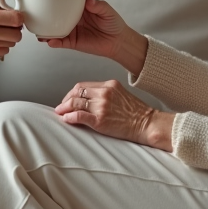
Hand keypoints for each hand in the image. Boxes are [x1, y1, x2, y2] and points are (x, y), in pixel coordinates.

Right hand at [41, 0, 148, 75]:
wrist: (119, 41)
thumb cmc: (114, 23)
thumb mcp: (107, 11)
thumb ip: (98, 5)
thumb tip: (88, 0)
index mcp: (79, 8)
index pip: (64, 3)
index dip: (54, 0)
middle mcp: (72, 19)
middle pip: (55, 16)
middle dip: (44, 16)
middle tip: (36, 16)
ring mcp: (71, 31)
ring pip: (54, 30)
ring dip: (45, 31)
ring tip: (39, 32)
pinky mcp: (73, 42)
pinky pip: (61, 42)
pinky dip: (55, 42)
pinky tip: (50, 41)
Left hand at [54, 80, 173, 150]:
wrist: (147, 123)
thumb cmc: (136, 112)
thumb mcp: (121, 94)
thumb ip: (105, 94)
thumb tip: (88, 100)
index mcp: (109, 85)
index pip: (83, 85)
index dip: (72, 92)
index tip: (68, 99)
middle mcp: (104, 93)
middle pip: (77, 93)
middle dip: (66, 100)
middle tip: (61, 106)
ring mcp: (101, 106)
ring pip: (76, 103)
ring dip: (64, 108)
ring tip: (60, 113)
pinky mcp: (100, 120)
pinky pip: (79, 116)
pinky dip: (70, 117)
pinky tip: (66, 119)